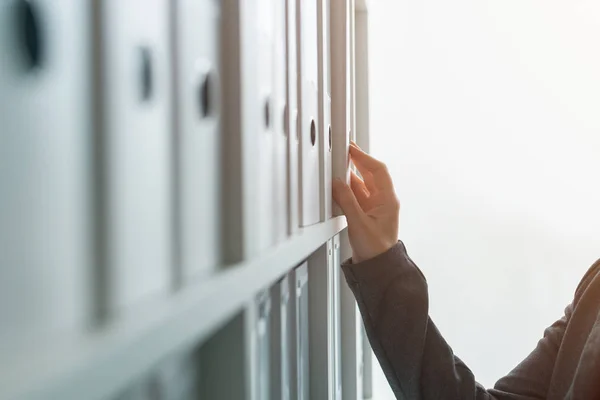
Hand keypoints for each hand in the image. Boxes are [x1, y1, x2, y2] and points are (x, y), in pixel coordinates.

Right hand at [332, 142, 399, 262]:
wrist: (376, 267)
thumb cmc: (376, 249)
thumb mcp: (358, 223)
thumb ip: (347, 200)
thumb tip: (338, 183)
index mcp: (388, 200)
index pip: (378, 170)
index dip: (364, 157)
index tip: (351, 149)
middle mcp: (383, 201)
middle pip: (369, 174)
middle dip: (357, 162)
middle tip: (344, 151)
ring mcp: (374, 207)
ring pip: (361, 184)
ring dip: (350, 176)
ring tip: (338, 166)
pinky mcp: (365, 213)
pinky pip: (356, 195)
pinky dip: (347, 189)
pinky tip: (338, 186)